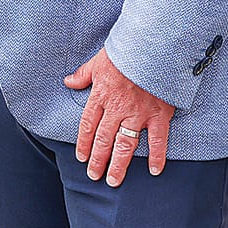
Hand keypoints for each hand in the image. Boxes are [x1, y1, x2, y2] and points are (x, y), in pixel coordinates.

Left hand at [65, 46, 172, 184]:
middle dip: (97, 160)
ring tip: (113, 181)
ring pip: (125, 145)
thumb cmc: (126, 51)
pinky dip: (156, 156)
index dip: (83, 143)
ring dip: (118, 165)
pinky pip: (158, 140)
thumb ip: (84, 74)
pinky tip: (154, 170)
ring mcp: (138, 114)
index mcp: (101, 96)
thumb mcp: (98, 60)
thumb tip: (68, 81)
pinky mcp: (159, 114)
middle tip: (94, 175)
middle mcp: (117, 109)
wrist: (153, 46)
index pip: (88, 125)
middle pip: (103, 140)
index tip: (81, 157)